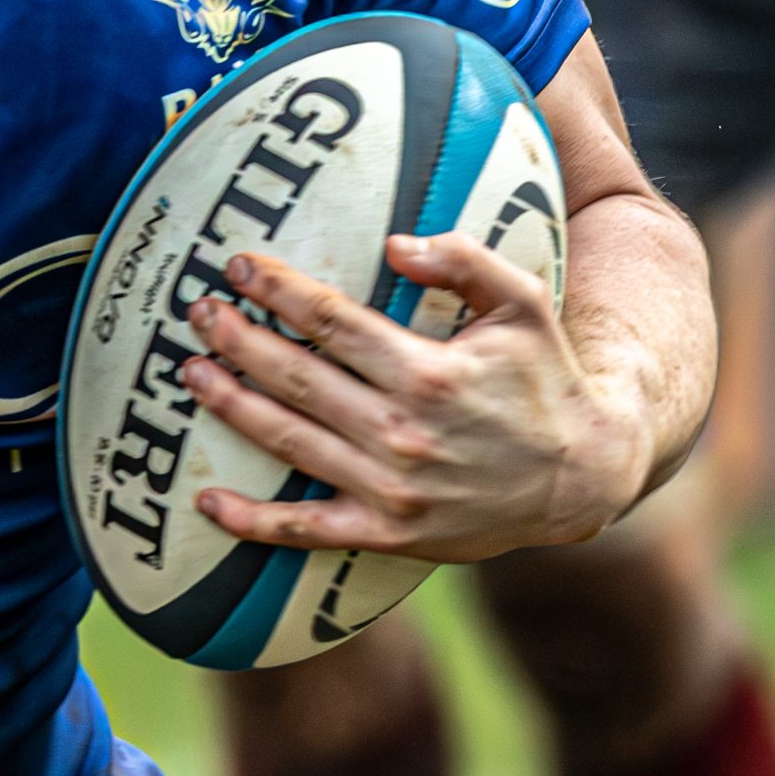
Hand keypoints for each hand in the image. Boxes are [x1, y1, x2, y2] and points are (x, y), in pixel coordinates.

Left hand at [180, 234, 649, 563]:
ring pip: (290, 442)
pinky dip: (252, 521)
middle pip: (298, 378)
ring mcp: (391, 489)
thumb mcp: (523, 304)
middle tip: (198, 311)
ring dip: (232, 406)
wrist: (584, 476)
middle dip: (239, 340)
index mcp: (429, 373)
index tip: (238, 265)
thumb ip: (464, 262)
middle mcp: (403, 432)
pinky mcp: (387, 533)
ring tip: (190, 373)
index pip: (333, 322)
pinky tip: (206, 501)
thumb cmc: (545, 378)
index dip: (280, 291)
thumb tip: (393, 242)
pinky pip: (306, 530)